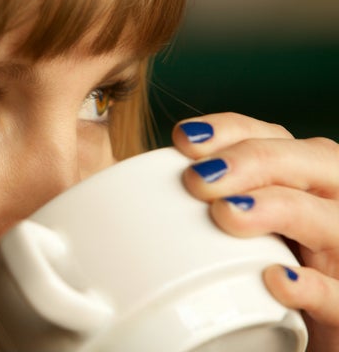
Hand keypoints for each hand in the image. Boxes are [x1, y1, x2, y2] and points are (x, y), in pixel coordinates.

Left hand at [172, 113, 338, 351]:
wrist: (290, 336)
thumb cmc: (262, 272)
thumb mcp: (242, 227)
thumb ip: (210, 202)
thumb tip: (141, 189)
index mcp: (306, 180)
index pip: (275, 137)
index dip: (232, 131)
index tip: (183, 140)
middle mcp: (333, 206)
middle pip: (314, 161)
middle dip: (252, 160)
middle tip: (198, 179)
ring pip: (332, 220)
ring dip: (278, 208)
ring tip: (227, 212)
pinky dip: (313, 287)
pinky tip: (277, 280)